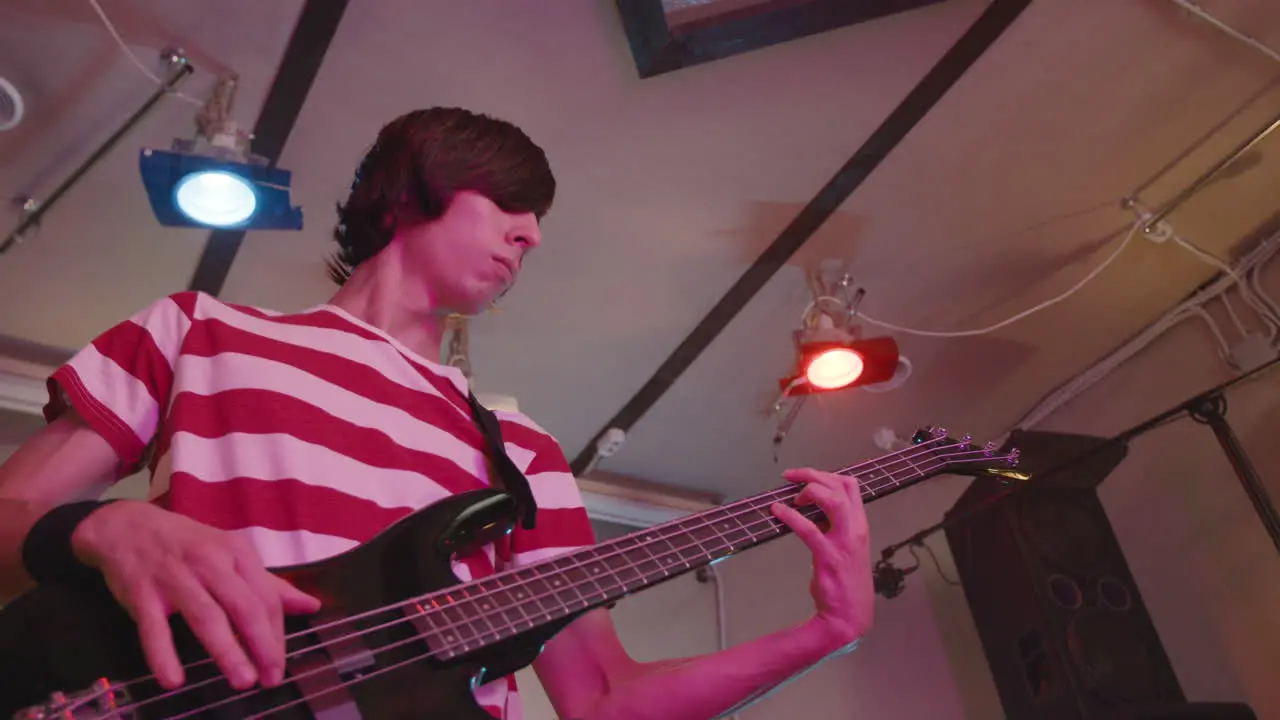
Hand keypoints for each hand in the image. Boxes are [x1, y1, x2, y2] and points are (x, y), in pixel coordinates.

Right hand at [71, 500, 321, 689]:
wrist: (128, 525)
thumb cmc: (188, 545)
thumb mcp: (232, 555)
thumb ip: (269, 584)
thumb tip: (312, 606)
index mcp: (237, 553)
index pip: (266, 597)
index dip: (276, 634)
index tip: (279, 665)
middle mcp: (210, 562)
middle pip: (244, 606)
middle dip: (262, 644)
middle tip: (271, 678)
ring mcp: (175, 577)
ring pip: (206, 616)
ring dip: (226, 651)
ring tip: (242, 680)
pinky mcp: (142, 594)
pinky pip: (154, 628)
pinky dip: (163, 655)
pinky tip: (174, 680)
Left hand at [770, 468, 873, 652]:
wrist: (849, 615)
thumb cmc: (845, 581)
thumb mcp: (846, 547)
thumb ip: (835, 527)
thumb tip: (812, 509)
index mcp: (860, 525)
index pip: (851, 486)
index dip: (827, 474)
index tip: (806, 476)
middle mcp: (856, 530)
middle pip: (841, 486)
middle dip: (814, 475)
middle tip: (791, 477)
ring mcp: (844, 542)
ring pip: (832, 501)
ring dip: (809, 491)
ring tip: (791, 496)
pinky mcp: (828, 556)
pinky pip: (808, 528)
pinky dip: (790, 516)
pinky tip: (777, 511)